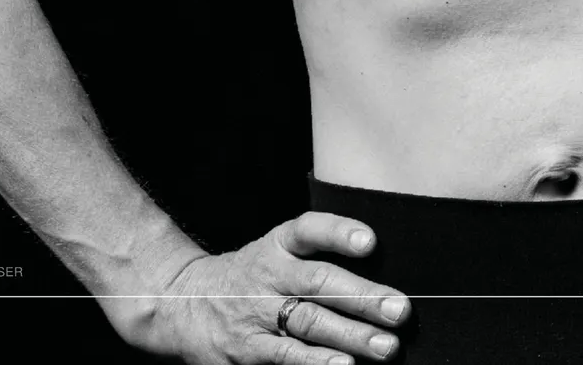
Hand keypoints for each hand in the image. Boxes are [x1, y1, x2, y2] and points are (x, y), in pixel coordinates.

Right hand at [135, 210, 410, 362]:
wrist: (182, 304)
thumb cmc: (247, 277)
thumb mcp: (274, 253)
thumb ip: (316, 259)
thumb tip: (378, 275)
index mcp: (277, 245)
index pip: (308, 230)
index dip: (339, 233)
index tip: (371, 242)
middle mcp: (268, 275)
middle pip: (318, 282)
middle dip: (362, 297)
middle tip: (400, 310)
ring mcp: (257, 314)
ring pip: (308, 324)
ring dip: (350, 337)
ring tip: (385, 347)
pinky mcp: (247, 351)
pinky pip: (285, 358)